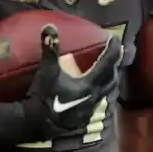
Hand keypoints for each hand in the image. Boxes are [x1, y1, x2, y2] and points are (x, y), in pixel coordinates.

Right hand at [20, 24, 120, 138]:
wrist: (36, 125)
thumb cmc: (42, 97)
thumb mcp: (46, 72)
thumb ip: (50, 49)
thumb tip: (49, 26)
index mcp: (89, 84)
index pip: (107, 62)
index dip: (113, 49)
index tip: (115, 38)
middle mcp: (95, 96)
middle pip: (113, 78)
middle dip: (115, 64)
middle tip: (114, 53)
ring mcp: (91, 108)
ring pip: (108, 91)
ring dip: (110, 78)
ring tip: (108, 70)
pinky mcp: (85, 117)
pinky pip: (100, 101)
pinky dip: (101, 91)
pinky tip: (95, 90)